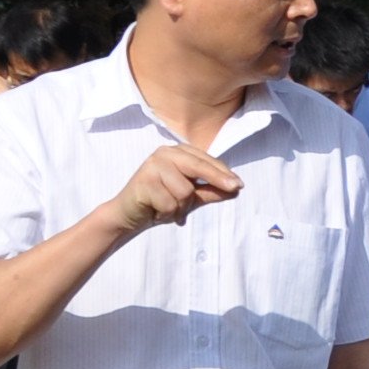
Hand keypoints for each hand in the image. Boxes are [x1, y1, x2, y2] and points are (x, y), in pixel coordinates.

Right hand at [105, 145, 239, 234]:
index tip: (240, 185)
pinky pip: (170, 203)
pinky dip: (167, 213)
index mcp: (178, 153)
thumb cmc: (160, 203)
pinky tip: (156, 211)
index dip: (224, 174)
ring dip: (180, 208)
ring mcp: (153, 165)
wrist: (128, 216)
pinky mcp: (144, 180)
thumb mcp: (190, 198)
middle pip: (199, 167)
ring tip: (167, 208)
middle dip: (218, 180)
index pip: (206, 161)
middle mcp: (165, 153)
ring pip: (185, 191)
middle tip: (236, 189)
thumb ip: (210, 192)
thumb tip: (235, 190)